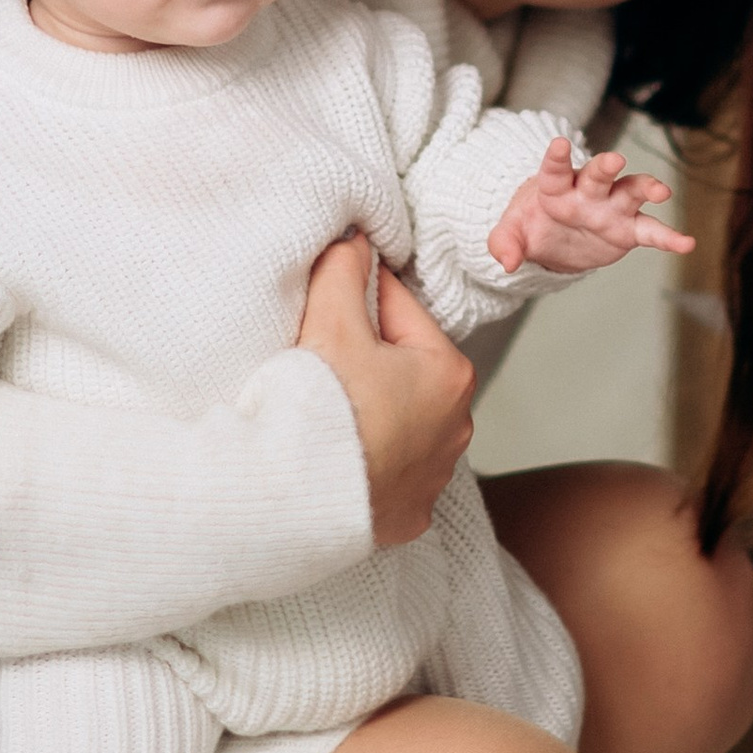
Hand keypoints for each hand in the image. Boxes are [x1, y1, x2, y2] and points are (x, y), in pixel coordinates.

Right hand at [297, 235, 475, 547]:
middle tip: (318, 361)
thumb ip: (344, 271)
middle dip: (365, 356)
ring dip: (369, 407)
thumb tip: (356, 240)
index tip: (326, 300)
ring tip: (326, 409)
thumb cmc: (321, 413)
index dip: (355, 298)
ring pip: (398, 418)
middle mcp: (456, 426)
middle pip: (401, 365)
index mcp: (449, 373)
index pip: (398, 308)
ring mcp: (435, 475)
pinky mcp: (409, 513)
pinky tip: (338, 453)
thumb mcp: (331, 323)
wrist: (296, 502)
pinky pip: (389, 469)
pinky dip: (368, 458)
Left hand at [487, 137, 692, 277]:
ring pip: (631, 191)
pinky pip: (651, 232)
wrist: (554, 240)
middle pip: (598, 174)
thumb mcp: (511, 232)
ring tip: (661, 192)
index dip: (556, 157)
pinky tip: (686, 243)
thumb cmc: (532, 224)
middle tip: (614, 159)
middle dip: (606, 166)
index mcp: (556, 187)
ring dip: (645, 188)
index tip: (559, 144)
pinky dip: (669, 238)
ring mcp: (611, 208)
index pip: (554, 170)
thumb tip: (507, 262)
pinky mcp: (628, 230)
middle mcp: (588, 191)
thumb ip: (504, 243)